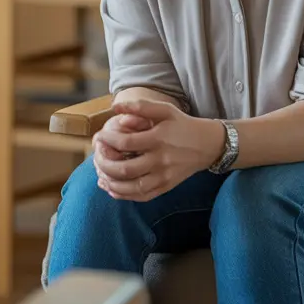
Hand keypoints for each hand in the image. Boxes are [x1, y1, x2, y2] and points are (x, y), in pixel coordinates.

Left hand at [93, 98, 224, 201]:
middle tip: (96, 157)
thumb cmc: (182, 124)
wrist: (207, 144)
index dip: (107, 141)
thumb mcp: (164, 110)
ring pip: (132, 187)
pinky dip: (124, 195)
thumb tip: (114, 108)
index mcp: (158, 139)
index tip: (99, 137)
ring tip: (99, 175)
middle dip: (104, 164)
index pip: (125, 143)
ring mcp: (164, 177)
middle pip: (125, 169)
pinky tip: (112, 188)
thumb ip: (139, 107)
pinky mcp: (166, 187)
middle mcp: (161, 160)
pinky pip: (142, 196)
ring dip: (111, 183)